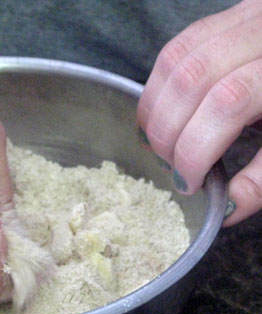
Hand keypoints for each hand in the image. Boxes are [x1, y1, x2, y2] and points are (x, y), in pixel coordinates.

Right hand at [137, 0, 261, 225]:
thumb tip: (227, 210)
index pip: (227, 103)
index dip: (195, 148)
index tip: (189, 182)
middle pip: (191, 79)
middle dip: (167, 131)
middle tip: (168, 164)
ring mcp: (241, 20)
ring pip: (174, 60)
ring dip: (154, 109)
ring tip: (156, 142)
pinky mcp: (222, 20)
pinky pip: (174, 49)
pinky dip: (158, 87)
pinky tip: (159, 113)